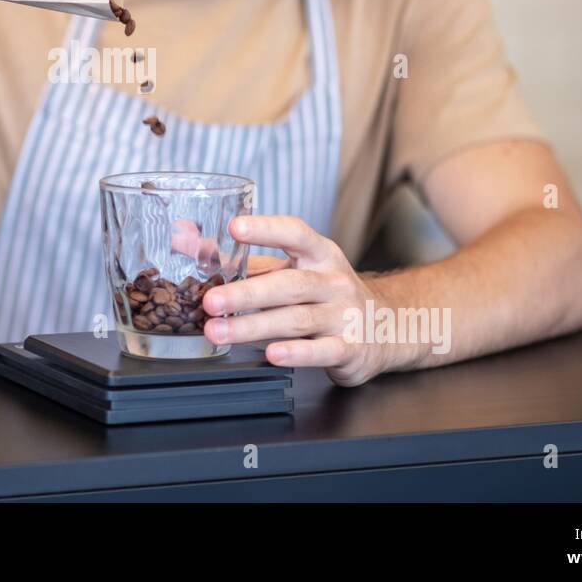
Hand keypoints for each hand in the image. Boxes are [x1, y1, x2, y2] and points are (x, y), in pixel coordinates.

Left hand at [200, 215, 396, 386]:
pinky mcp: (350, 348)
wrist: (388, 326)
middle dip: (246, 293)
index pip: (295, 233)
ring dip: (253, 327)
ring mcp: (344, 315)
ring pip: (296, 319)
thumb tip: (192, 246)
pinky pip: (322, 350)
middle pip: (288, 284)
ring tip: (219, 331)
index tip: (234, 227)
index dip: (265, 229)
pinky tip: (271, 354)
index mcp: (320, 255)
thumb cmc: (329, 295)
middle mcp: (333, 281)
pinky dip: (296, 353)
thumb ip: (249, 263)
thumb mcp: (297, 270)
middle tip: (211, 301)